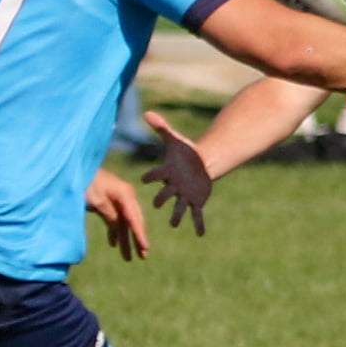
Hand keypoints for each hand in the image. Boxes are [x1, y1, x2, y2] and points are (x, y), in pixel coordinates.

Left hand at [85, 167, 149, 261]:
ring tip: (128, 258)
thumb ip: (110, 214)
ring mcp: (117, 199)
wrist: (74, 168)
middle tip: (143, 256)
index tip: (145, 248)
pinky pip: (115, 219)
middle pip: (134, 221)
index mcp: (125, 194)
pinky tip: (114, 244)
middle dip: (137, 239)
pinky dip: (115, 231)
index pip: (134, 219)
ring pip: (124, 222)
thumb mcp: (97, 201)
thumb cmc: (85, 182)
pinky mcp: (108, 201)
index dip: (140, 235)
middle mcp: (125, 196)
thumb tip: (119, 227)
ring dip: (125, 239)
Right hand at [139, 111, 210, 236]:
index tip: (144, 180)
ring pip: (178, 208)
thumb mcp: (175, 139)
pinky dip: (198, 224)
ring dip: (177, 216)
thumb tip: (147, 112)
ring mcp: (184, 196)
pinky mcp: (196, 201)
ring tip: (175, 224)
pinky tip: (200, 234)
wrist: (200, 163)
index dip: (151, 177)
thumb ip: (161, 127)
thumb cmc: (184, 152)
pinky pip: (196, 214)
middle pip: (164, 194)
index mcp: (166, 173)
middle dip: (161, 198)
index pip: (156, 175)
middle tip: (156, 204)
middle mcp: (173, 187)